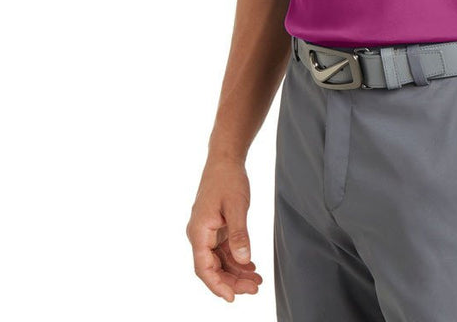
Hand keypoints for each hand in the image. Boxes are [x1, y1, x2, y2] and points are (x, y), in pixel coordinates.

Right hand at [187, 157, 263, 300]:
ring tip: (256, 280)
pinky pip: (223, 250)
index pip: (204, 268)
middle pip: (212, 267)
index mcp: (199, 232)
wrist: (225, 159)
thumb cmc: (228, 179)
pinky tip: (250, 265)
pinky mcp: (215, 227)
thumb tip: (243, 259)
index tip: (233, 298)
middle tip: (254, 288)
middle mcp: (199, 234)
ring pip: (219, 260)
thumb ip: (239, 234)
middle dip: (232, 281)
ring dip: (236, 271)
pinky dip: (236, 258)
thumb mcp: (236, 206)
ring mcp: (207, 231)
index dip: (217, 285)